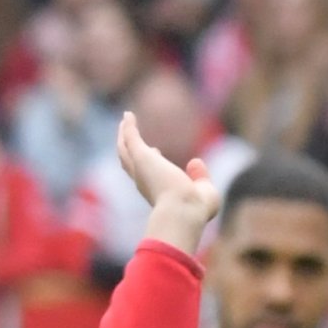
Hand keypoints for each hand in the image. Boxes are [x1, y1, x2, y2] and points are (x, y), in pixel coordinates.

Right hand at [120, 111, 220, 254]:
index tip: (157, 153)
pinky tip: (128, 115)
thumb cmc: (196, 209)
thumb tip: (195, 162)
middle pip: (131, 164)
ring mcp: (141, 170)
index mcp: (160, 193)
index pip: (152, 176)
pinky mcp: (141, 157)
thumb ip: (200, 177)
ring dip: (124, 136)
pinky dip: (128, 127)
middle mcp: (146, 183)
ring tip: (125, 122)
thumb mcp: (204, 190)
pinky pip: (131, 138)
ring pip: (125, 151)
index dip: (154, 162)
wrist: (184, 211)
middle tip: (129, 136)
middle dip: (130, 150)